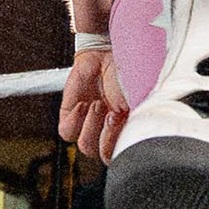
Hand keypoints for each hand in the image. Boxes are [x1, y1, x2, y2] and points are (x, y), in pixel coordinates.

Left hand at [59, 48, 129, 163]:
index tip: (125, 123)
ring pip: (84, 146)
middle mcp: (108, 131)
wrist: (107, 52)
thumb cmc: (128, 74)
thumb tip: (137, 143)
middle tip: (112, 113)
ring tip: (98, 104)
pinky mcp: (70, 114)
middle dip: (108, 135)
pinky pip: (66, 132)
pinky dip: (75, 119)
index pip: (122, 157)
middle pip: (102, 155)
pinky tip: (84, 103)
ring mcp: (88, 124)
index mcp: (126, 131)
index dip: (122, 146)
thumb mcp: (141, 101)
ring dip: (92, 125)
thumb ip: (140, 125)